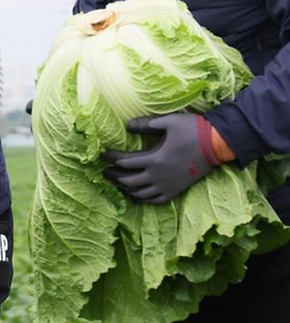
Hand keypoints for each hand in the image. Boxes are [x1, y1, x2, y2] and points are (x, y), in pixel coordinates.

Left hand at [102, 113, 220, 203]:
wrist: (218, 145)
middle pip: (128, 180)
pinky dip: (143, 199)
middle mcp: (158, 176)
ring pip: (140, 193)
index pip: (125, 162)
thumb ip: (146, 124)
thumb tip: (127, 125)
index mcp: (154, 159)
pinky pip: (155, 200)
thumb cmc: (193, 130)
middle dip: (114, 176)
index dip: (112, 157)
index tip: (104, 153)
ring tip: (117, 183)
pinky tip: (136, 195)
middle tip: (104, 171)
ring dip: (126, 188)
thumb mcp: (168, 122)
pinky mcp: (176, 190)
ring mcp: (168, 186)